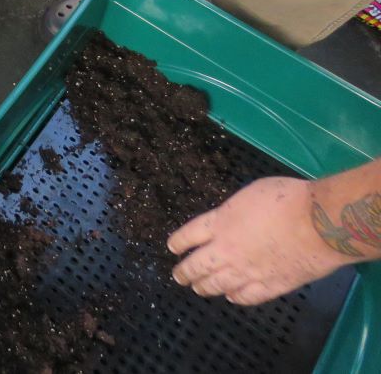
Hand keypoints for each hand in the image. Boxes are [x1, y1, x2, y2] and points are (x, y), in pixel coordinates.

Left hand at [169, 177, 346, 304]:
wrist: (319, 223)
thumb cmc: (286, 199)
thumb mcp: (248, 194)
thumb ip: (234, 212)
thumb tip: (232, 220)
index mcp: (220, 222)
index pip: (189, 235)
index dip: (179, 243)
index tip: (173, 248)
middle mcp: (227, 250)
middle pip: (198, 265)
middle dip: (185, 272)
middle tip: (178, 276)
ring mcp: (248, 271)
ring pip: (218, 284)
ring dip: (205, 287)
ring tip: (198, 289)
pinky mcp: (271, 287)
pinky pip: (247, 296)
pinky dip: (236, 297)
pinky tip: (232, 297)